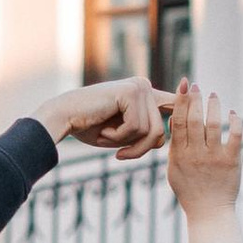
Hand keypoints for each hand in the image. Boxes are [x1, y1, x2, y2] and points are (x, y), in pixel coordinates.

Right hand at [43, 75, 168, 159]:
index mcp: (144, 93)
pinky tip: (103, 129)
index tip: (179, 116)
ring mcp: (139, 87)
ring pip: (152, 131)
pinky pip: (137, 127)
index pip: (172, 107)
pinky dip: (119, 137)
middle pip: (161, 130)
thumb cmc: (90, 127)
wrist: (62, 117)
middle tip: (121, 156)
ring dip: (129, 145)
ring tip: (107, 137)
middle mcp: (144, 86)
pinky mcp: (131, 92)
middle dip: (141, 150)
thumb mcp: (125, 134)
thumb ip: (145, 133)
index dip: (180, 118)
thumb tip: (165, 137)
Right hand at [165, 79, 242, 219]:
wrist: (208, 212)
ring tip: (213, 95)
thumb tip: (175, 122)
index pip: (178, 121)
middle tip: (196, 86)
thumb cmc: (189, 190)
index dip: (181, 101)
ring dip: (213, 106)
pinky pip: (234, 135)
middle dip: (195, 99)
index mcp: (179, 155)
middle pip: (194, 119)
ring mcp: (213, 158)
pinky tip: (232, 113)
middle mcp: (195, 154)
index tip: (183, 85)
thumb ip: (175, 147)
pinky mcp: (231, 162)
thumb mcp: (173, 169)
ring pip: (213, 124)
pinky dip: (234, 121)